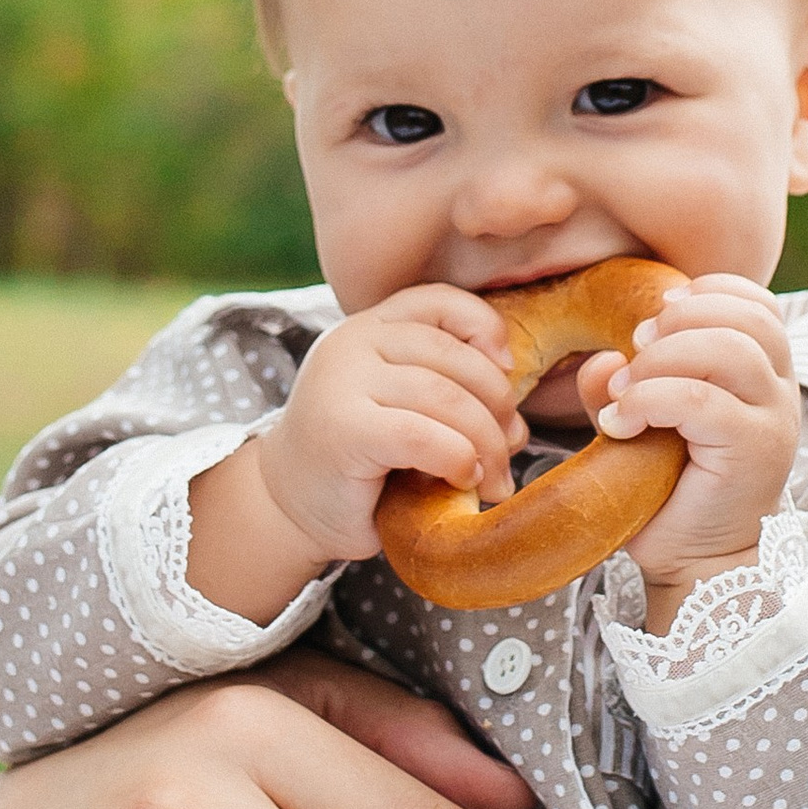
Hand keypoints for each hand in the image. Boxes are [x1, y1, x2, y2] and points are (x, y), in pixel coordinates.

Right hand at [190, 291, 526, 623]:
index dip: (486, 328)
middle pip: (455, 358)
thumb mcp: (409, 413)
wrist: (290, 506)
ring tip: (494, 479)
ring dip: (486, 443)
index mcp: (371, 328)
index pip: (441, 302)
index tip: (506, 370)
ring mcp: (343, 381)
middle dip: (498, 408)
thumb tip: (517, 427)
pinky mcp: (344, 428)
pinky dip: (457, 458)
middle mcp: (353, 342)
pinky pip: (423, 434)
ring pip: (446, 397)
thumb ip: (454, 398)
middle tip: (510, 451)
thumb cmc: (361, 463)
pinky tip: (462, 478)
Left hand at [581, 277, 801, 627]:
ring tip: (624, 392)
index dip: (709, 293)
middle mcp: (781, 393)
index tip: (657, 315)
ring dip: (662, 359)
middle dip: (678, 321)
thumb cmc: (673, 496)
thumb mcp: (645, 427)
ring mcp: (775, 421)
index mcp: (766, 376)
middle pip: (746, 318)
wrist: (699, 567)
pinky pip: (702, 400)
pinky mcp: (755, 452)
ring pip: (729, 350)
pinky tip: (621, 424)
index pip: (759, 305)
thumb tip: (601, 359)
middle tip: (633, 352)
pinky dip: (650, 400)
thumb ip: (626, 386)